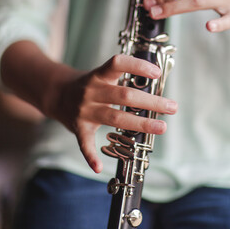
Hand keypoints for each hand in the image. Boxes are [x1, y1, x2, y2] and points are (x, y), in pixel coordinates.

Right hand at [47, 54, 176, 172]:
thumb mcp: (102, 74)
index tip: (156, 73)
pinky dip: (90, 156)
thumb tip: (156, 89)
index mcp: (99, 75)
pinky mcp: (78, 128)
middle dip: (151, 101)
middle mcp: (91, 91)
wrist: (56, 93)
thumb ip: (124, 80)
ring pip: (114, 118)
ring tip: (161, 127)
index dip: (136, 66)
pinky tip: (99, 166)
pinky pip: (84, 143)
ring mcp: (84, 110)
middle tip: (172, 107)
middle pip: (124, 96)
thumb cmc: (89, 84)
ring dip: (140, 123)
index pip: (117, 63)